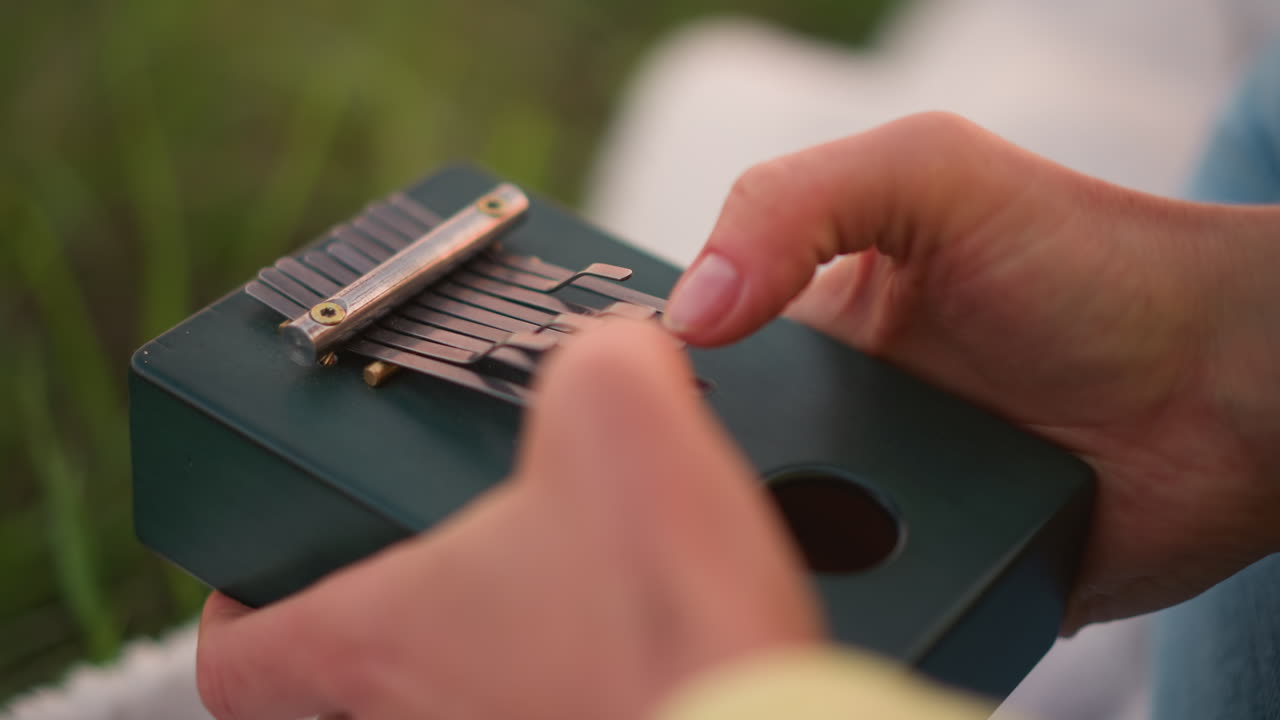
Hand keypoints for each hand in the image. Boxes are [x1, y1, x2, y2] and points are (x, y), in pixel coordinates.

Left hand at [197, 321, 820, 719]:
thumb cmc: (669, 620)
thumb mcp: (621, 410)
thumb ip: (601, 348)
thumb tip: (622, 348)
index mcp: (390, 634)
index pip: (237, 658)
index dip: (234, 608)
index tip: (259, 573)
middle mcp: (427, 715)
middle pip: (343, 686)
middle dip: (377, 612)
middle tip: (427, 550)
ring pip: (445, 704)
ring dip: (480, 645)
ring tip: (551, 574)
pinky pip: (544, 709)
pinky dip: (566, 671)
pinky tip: (636, 619)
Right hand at [664, 112, 1279, 631]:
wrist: (1230, 387)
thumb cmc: (1092, 259)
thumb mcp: (929, 175)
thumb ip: (795, 204)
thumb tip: (690, 317)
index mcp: (812, 320)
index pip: (694, 355)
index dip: (652, 373)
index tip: (606, 399)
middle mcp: (835, 413)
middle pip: (721, 460)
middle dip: (699, 476)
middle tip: (667, 494)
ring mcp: (880, 499)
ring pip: (776, 542)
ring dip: (764, 545)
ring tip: (749, 550)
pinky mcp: (927, 572)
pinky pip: (856, 600)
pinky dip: (833, 603)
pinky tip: (825, 594)